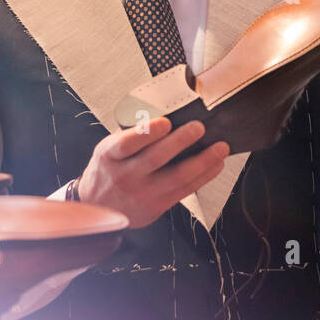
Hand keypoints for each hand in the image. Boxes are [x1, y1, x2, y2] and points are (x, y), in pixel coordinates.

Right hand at [77, 117, 228, 227]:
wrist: (99, 208)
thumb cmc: (108, 170)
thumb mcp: (108, 149)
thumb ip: (131, 135)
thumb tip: (165, 112)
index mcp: (109, 156)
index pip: (126, 144)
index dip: (146, 133)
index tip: (165, 122)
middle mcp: (124, 176)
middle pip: (155, 159)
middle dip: (180, 141)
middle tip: (199, 127)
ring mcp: (142, 194)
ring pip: (177, 177)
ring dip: (203, 161)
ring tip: (220, 147)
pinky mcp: (157, 206)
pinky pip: (185, 190)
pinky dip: (204, 176)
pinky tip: (216, 164)